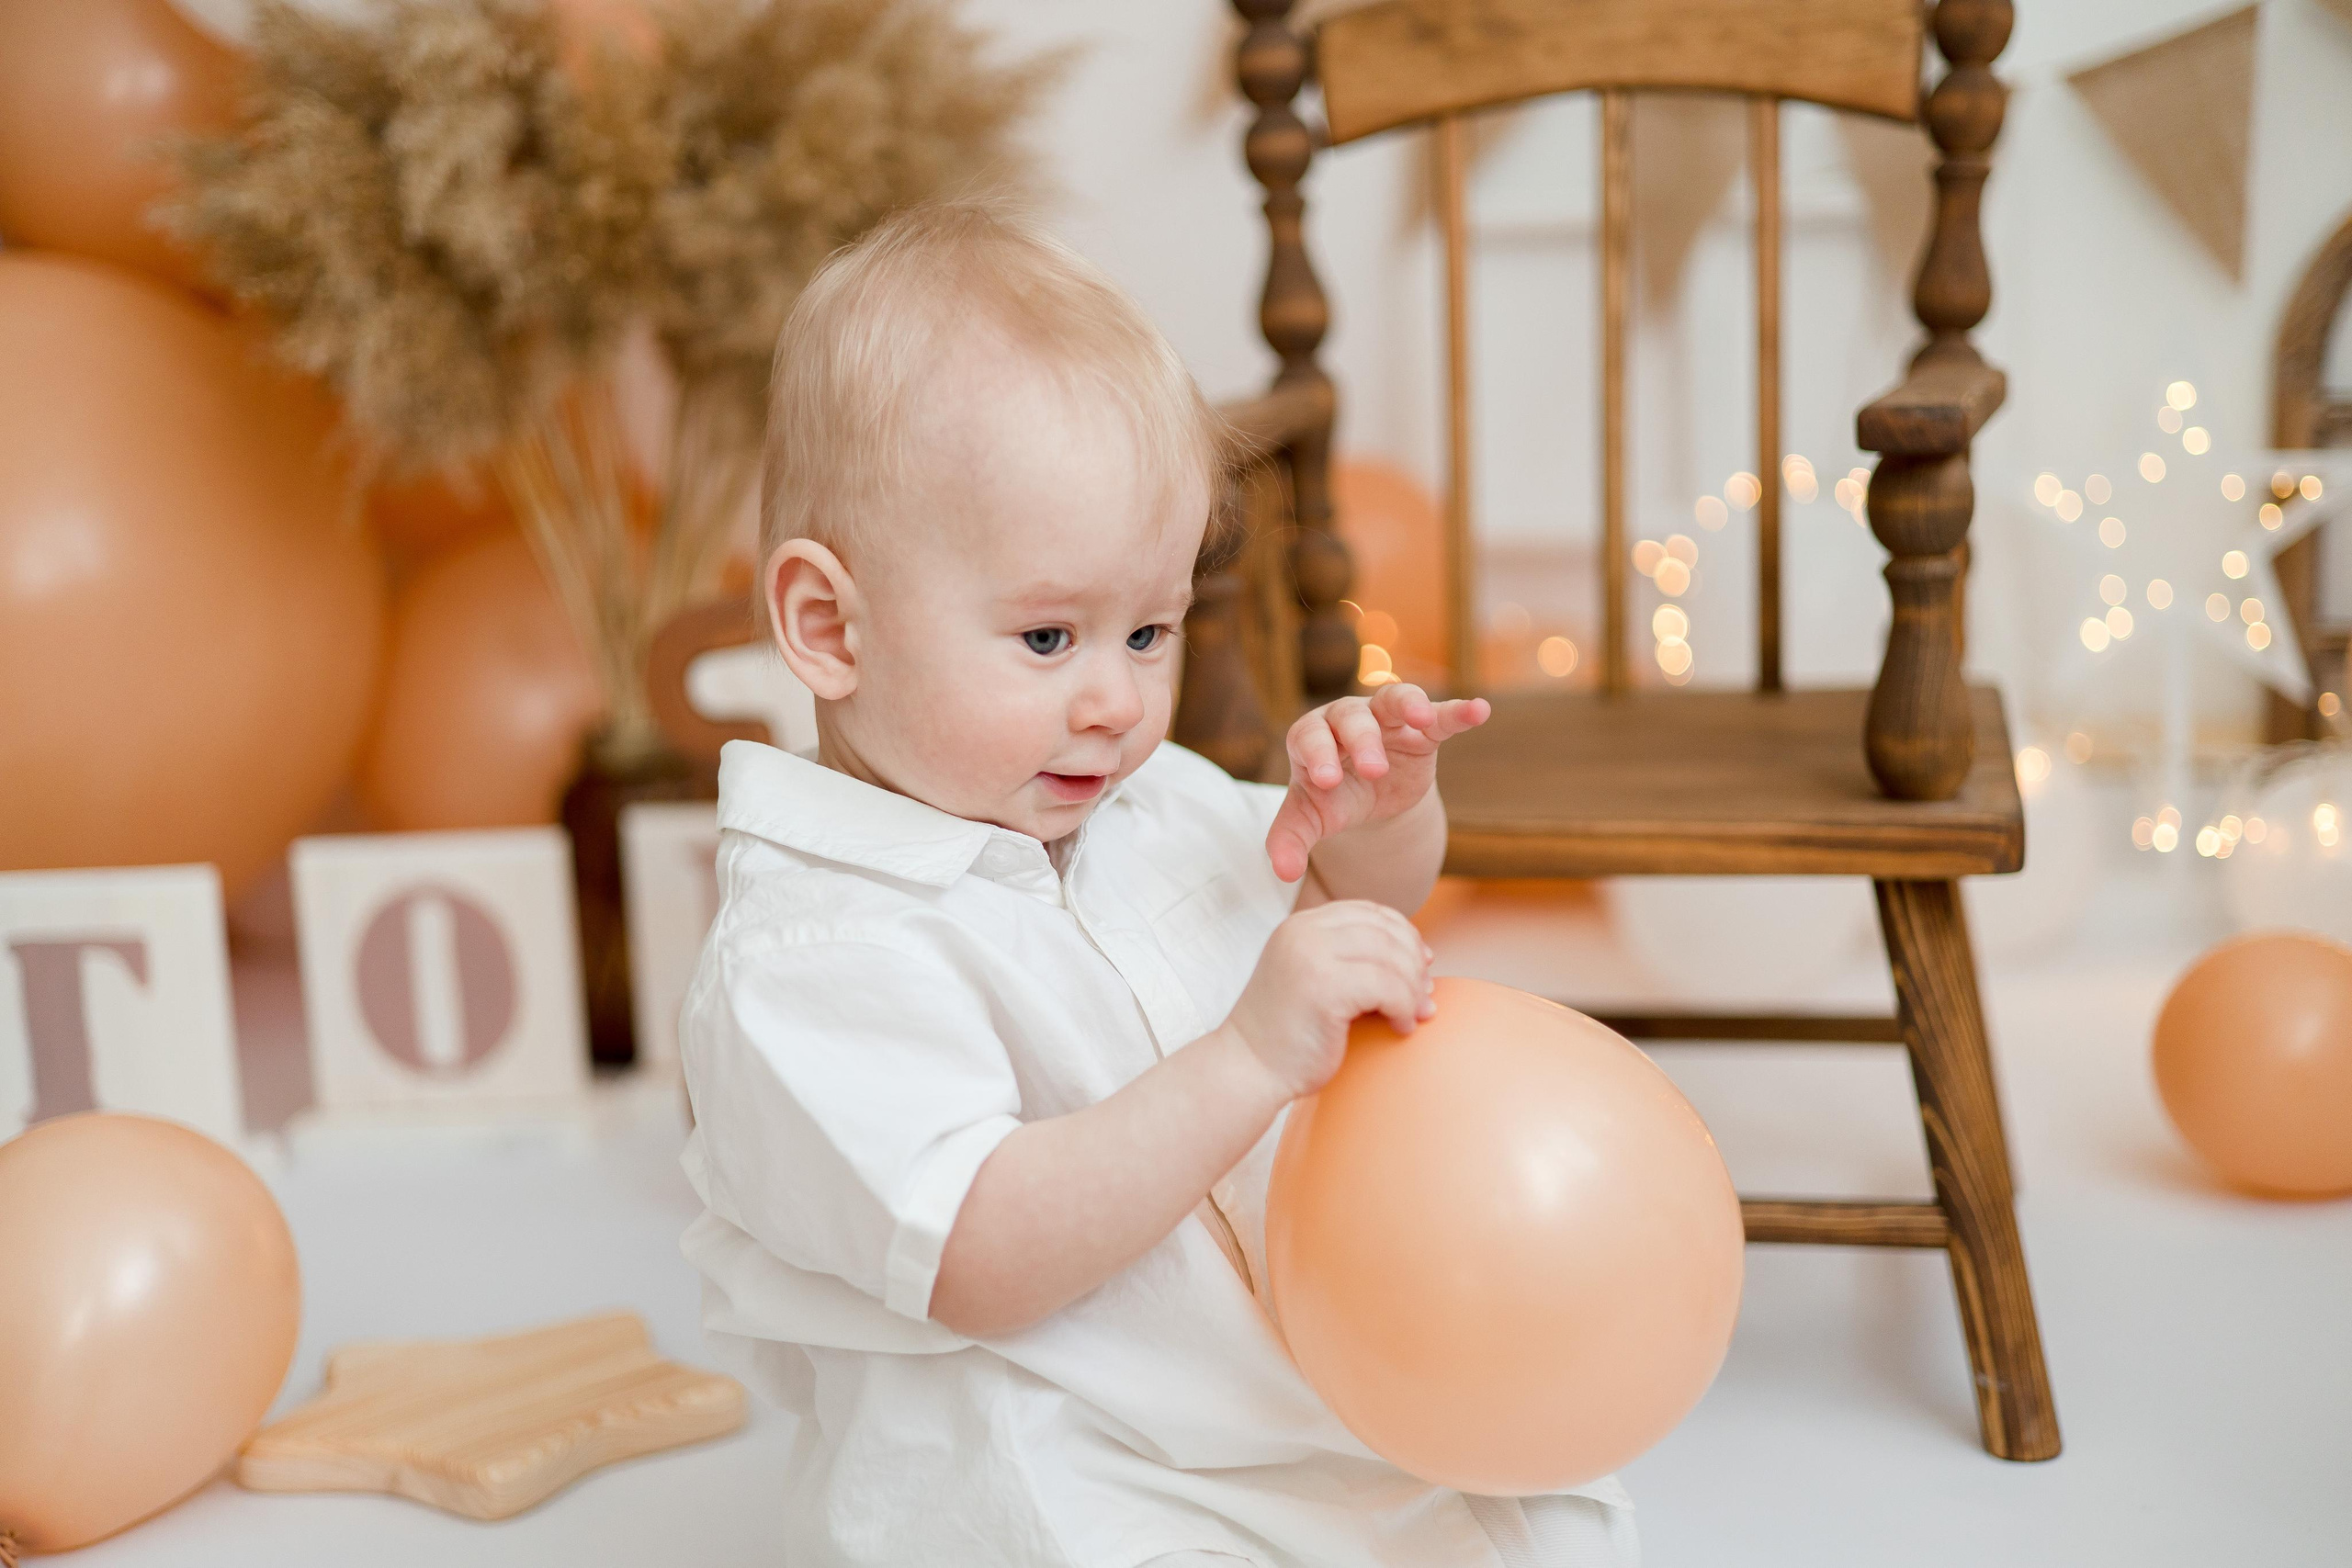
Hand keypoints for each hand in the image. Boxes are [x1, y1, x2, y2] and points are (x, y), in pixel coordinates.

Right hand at [1222, 900, 1433, 1101]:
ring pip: (1391, 957)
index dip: (1403, 934)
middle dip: (1414, 962)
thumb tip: (1419, 955)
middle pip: (1385, 931)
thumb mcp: (1314, 977)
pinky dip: (1404, 1008)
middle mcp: (1304, 932)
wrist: (1249, 1069)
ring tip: (1416, 1014)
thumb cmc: (1288, 1034)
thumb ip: (1349, 958)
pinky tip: (1401, 1027)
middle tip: (1425, 995)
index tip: (1420, 963)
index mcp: (1301, 926)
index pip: (1369, 912)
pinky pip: (1387, 987)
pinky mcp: (1324, 987)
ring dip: (1414, 988)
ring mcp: (1311, 956)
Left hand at [1265, 683, 1488, 882]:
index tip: (1327, 781)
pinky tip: (1479, 711)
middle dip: (1363, 740)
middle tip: (1374, 770)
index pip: (1309, 737)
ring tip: (1421, 717)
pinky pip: (1441, 715)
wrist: (1368, 796)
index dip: (1318, 754)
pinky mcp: (1422, 731)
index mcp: (1312, 737)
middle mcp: (1346, 719)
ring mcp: (1386, 720)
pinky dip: (1459, 712)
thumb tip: (1283, 873)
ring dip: (1408, 705)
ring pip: (1394, 701)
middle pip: (1352, 718)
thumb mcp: (1308, 820)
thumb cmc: (1332, 800)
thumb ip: (1290, 840)